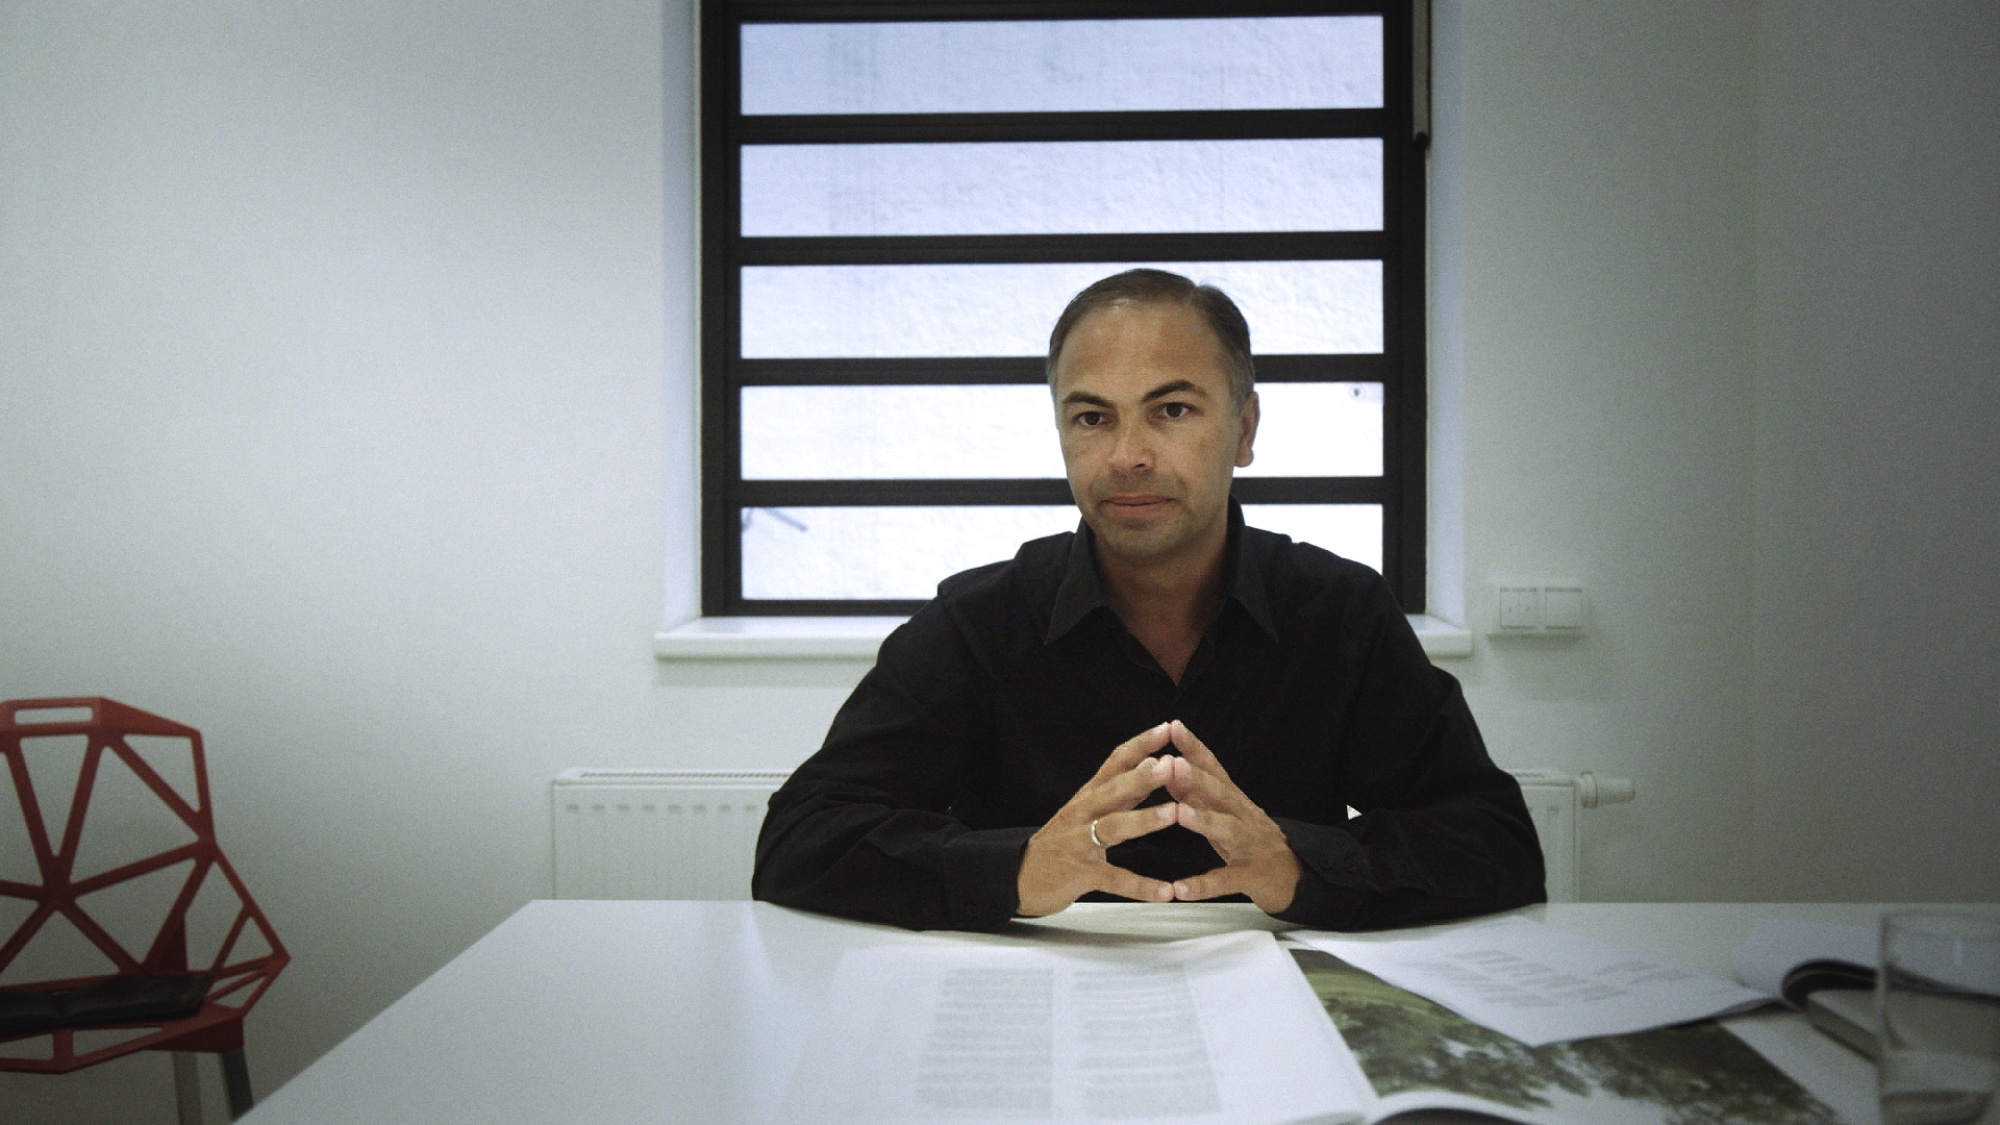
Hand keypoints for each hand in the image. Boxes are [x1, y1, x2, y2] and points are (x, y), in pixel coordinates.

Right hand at [1015, 723, 1180, 916]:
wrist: (1017, 878)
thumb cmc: (1059, 843)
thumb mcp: (1085, 811)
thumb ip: (1118, 793)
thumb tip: (1149, 763)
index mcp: (1087, 797)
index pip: (1114, 763)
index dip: (1139, 745)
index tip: (1166, 729)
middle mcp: (1082, 814)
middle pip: (1114, 790)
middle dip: (1143, 776)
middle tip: (1173, 763)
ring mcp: (1080, 843)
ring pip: (1114, 827)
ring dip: (1146, 819)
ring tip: (1176, 813)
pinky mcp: (1080, 874)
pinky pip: (1114, 879)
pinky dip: (1140, 886)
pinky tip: (1165, 892)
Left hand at [1160, 720, 1302, 914]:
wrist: (1298, 877)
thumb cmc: (1253, 841)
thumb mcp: (1225, 814)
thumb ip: (1198, 795)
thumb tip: (1169, 770)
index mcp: (1235, 801)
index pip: (1214, 769)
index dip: (1195, 748)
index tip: (1173, 727)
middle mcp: (1244, 817)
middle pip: (1222, 793)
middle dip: (1197, 777)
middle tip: (1171, 763)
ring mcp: (1250, 846)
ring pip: (1228, 830)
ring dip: (1203, 821)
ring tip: (1180, 814)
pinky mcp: (1251, 876)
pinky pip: (1225, 881)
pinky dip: (1202, 885)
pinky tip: (1180, 889)